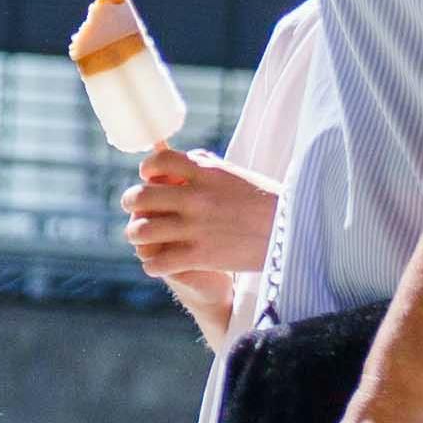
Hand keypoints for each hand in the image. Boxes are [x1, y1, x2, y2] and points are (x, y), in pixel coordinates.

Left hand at [123, 148, 279, 284]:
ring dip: (137, 234)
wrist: (291, 231)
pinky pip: (158, 262)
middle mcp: (195, 198)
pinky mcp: (200, 256)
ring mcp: (196, 228)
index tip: (148, 178)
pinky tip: (159, 263)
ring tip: (143, 237)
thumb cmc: (265, 201)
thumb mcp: (236, 174)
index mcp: (205, 173)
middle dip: (132, 203)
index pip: (158, 161)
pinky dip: (153, 264)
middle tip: (135, 208)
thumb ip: (207, 166)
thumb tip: (184, 159)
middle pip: (140, 197)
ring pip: (141, 231)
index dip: (147, 170)